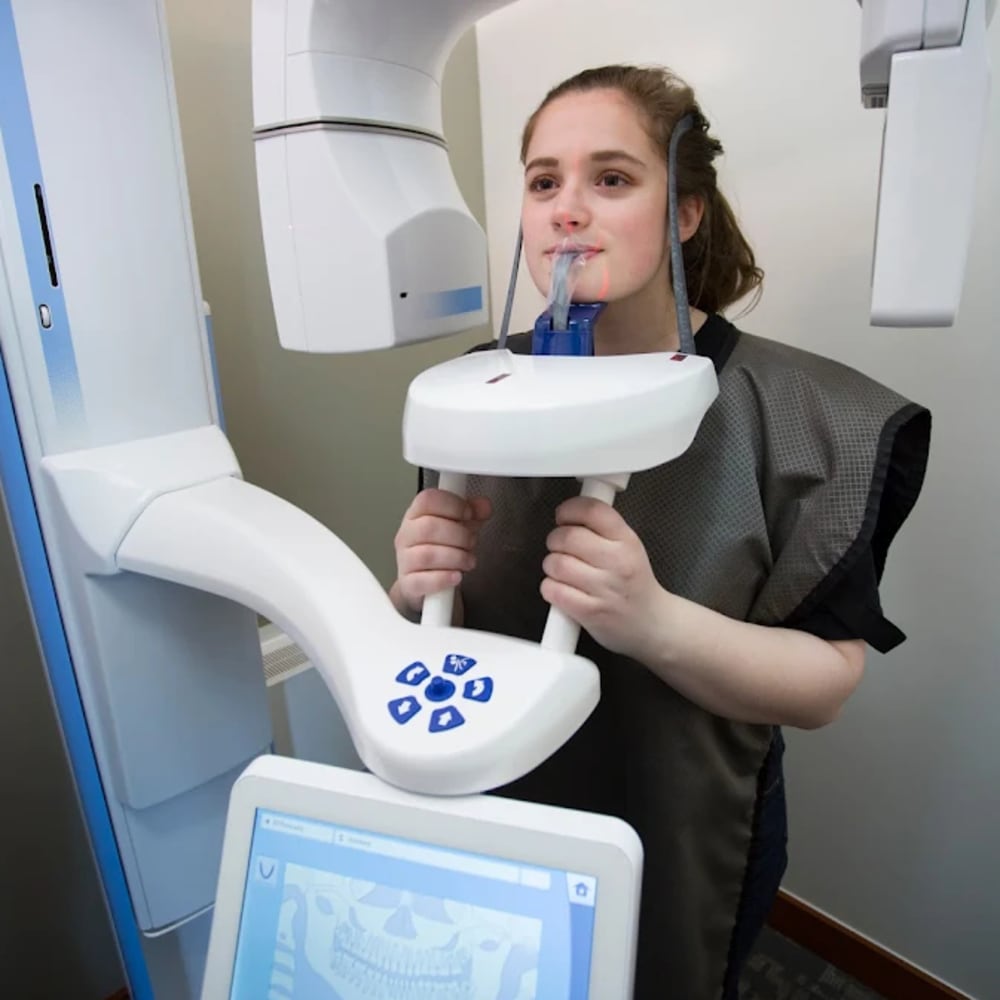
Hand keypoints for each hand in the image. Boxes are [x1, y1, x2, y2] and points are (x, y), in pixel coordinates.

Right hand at [391, 488, 491, 617]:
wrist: (428, 582)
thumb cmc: (442, 549)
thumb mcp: (460, 526)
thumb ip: (473, 514)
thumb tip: (484, 506)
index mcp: (416, 515)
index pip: (427, 500)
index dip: (452, 505)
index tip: (469, 513)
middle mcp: (406, 535)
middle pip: (428, 527)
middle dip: (459, 535)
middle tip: (471, 542)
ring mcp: (405, 560)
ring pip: (427, 555)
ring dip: (456, 557)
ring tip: (469, 561)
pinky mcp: (409, 584)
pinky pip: (423, 581)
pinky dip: (444, 578)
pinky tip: (456, 576)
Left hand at [541, 496, 666, 659]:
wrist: (652, 624)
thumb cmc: (634, 584)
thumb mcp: (629, 548)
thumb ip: (603, 529)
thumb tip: (571, 513)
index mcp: (627, 541)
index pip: (592, 511)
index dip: (569, 510)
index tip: (563, 516)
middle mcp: (617, 562)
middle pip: (567, 536)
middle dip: (555, 540)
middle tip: (560, 546)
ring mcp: (604, 589)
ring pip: (556, 563)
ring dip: (551, 565)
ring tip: (562, 570)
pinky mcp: (589, 612)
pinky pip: (553, 590)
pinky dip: (550, 587)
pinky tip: (561, 588)